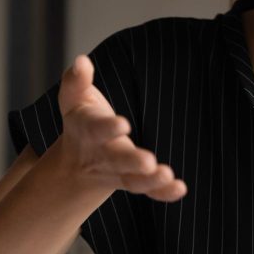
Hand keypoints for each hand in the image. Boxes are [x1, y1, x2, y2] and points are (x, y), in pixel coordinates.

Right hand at [57, 54, 186, 201]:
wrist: (78, 162)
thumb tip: (81, 61)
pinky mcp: (133, 180)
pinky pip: (148, 190)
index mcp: (87, 132)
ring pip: (133, 180)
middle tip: (149, 162)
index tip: (124, 124)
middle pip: (116, 160)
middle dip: (131, 161)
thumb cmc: (82, 119)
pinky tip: (179, 189)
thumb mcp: (73, 98)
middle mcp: (103, 155)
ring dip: (150, 181)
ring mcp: (118, 172)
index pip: (97, 130)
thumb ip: (76, 81)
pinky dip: (162, 192)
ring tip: (167, 175)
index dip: (108, 128)